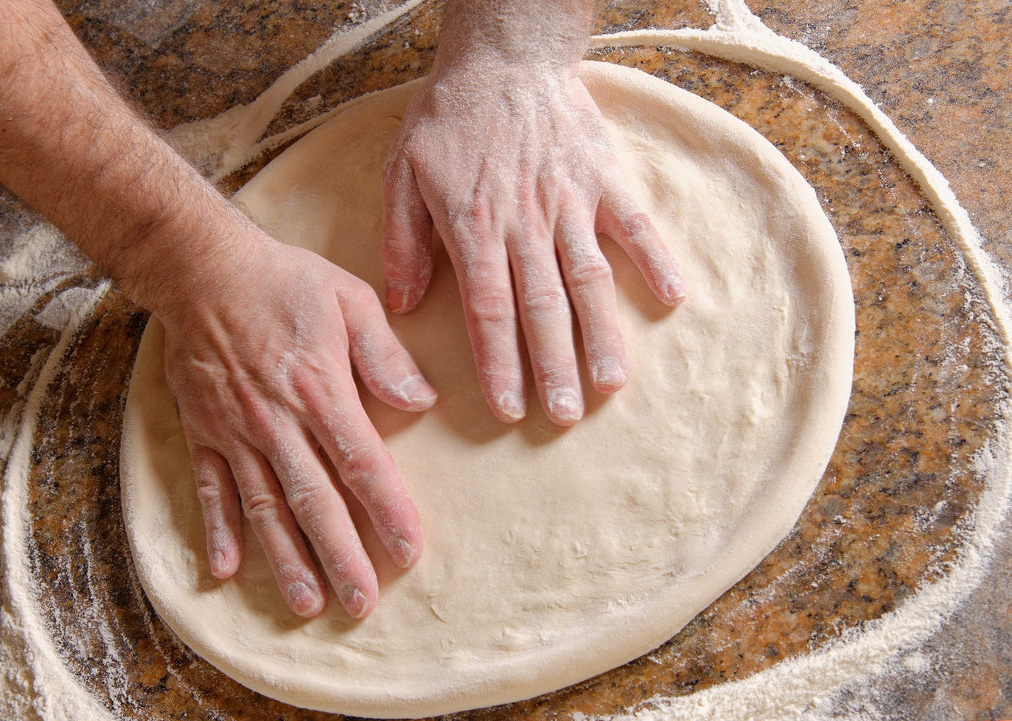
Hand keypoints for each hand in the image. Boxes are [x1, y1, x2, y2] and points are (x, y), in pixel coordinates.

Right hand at [159, 233, 435, 618]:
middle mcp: (277, 422)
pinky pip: (210, 488)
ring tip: (305, 604)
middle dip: (341, 555)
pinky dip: (217, 529)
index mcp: (320, 390)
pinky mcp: (203, 431)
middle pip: (313, 500)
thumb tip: (422, 401)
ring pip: (263, 506)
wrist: (200, 267)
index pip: (361, 462)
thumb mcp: (350, 300)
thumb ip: (386, 355)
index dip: (386, 510)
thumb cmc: (283, 281)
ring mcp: (235, 432)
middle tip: (361, 604)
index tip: (409, 552)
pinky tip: (225, 569)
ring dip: (284, 558)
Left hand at [382, 64, 684, 425]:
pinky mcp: (604, 179)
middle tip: (566, 417)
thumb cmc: (448, 118)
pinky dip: (655, 259)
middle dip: (554, 367)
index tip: (510, 410)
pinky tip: (673, 298)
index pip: (489, 311)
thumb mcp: (402, 173)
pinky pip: (635, 224)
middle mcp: (526, 222)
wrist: (503, 57)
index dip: (500, 364)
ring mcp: (571, 201)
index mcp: (474, 227)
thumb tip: (404, 305)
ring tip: (612, 383)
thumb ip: (401, 242)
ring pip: (589, 279)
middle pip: (543, 308)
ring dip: (602, 334)